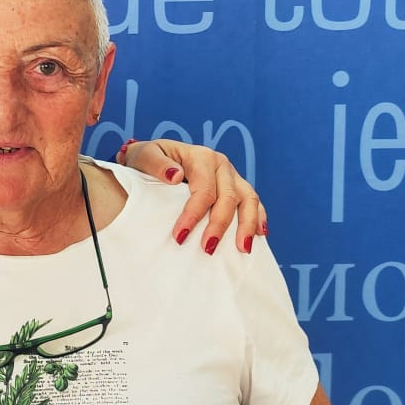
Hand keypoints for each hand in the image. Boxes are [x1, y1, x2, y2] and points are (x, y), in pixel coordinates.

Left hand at [117, 140, 264, 253]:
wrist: (152, 158)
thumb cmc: (147, 160)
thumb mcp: (144, 156)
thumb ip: (156, 164)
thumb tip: (175, 176)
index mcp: (201, 157)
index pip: (204, 190)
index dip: (193, 214)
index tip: (180, 236)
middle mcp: (221, 165)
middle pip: (228, 197)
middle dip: (219, 225)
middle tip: (207, 249)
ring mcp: (232, 176)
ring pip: (249, 199)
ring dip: (247, 225)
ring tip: (243, 249)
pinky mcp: (236, 187)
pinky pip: (254, 202)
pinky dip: (259, 218)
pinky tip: (259, 236)